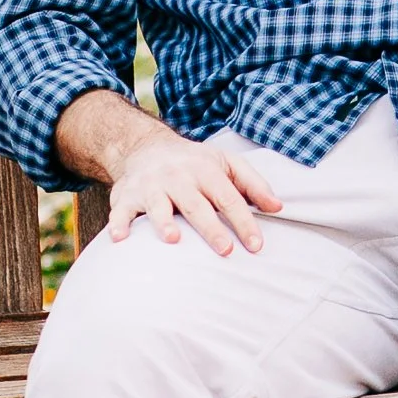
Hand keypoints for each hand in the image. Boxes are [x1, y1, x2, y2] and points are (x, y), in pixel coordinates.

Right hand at [106, 127, 283, 255]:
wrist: (146, 146)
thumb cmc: (194, 163)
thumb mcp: (226, 163)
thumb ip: (253, 184)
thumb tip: (278, 207)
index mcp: (205, 170)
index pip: (228, 197)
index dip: (243, 221)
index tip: (256, 245)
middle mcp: (177, 177)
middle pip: (196, 204)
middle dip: (210, 227)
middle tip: (225, 251)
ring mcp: (151, 186)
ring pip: (158, 205)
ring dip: (164, 222)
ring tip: (173, 239)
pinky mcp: (126, 197)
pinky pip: (120, 211)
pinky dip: (118, 224)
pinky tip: (120, 240)